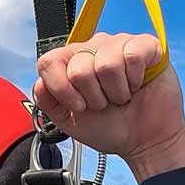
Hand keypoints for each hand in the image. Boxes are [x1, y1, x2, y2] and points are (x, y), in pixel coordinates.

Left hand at [33, 32, 184, 181]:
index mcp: (70, 63)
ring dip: (115, 91)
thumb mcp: (68, 120)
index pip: (49, 62)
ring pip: (106, 64)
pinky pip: (132, 56)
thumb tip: (40, 83)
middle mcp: (91, 48)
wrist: (142, 140)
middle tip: (105, 103)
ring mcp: (117, 43)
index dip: (61, 89)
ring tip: (121, 96)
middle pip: (78, 69)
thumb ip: (48, 101)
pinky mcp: (144, 45)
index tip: (78, 107)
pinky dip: (134, 80)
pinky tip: (136, 84)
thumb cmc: (108, 127)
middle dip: (93, 97)